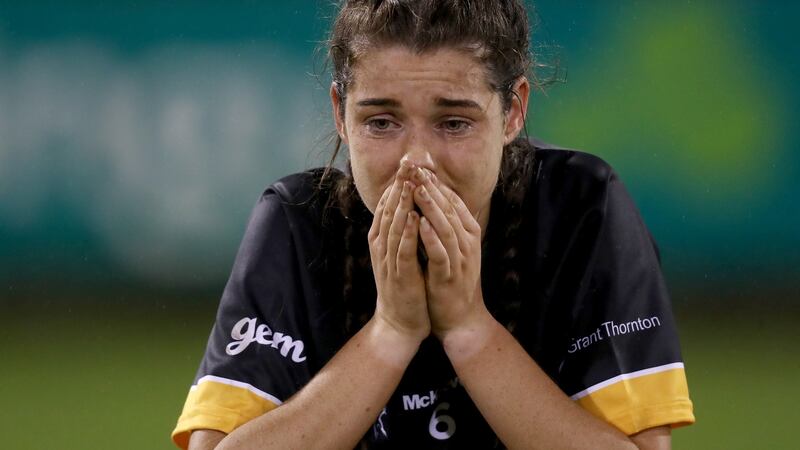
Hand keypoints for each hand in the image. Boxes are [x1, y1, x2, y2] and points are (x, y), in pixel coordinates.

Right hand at [368, 161, 429, 342]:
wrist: (399, 322)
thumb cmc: (404, 286)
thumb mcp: (400, 253)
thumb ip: (402, 230)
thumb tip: (410, 204)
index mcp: (382, 239)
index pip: (388, 204)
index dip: (397, 183)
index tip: (408, 162)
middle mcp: (381, 246)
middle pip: (388, 210)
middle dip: (398, 185)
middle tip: (407, 162)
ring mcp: (388, 260)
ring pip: (393, 226)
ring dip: (401, 204)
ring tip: (409, 182)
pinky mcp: (398, 275)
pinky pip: (402, 250)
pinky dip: (407, 232)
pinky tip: (413, 217)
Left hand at [411, 167, 487, 339]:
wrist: (460, 318)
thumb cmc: (452, 280)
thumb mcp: (454, 248)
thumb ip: (449, 225)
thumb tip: (437, 199)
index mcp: (468, 234)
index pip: (453, 201)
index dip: (436, 183)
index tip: (420, 166)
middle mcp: (467, 243)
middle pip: (450, 209)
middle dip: (432, 187)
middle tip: (415, 168)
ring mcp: (460, 259)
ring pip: (446, 227)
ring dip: (432, 207)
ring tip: (417, 189)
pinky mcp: (449, 275)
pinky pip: (440, 253)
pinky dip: (430, 237)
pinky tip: (419, 224)